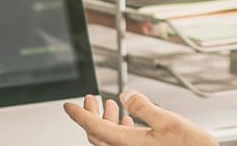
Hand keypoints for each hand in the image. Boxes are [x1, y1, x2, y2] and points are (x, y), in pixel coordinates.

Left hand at [61, 91, 215, 145]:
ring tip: (111, 105)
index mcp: (127, 144)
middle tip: (90, 98)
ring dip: (107, 121)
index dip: (79, 115)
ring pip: (109, 140)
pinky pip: (120, 145)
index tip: (68, 106)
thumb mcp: (169, 121)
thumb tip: (125, 95)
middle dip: (91, 114)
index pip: (94, 128)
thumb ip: (144, 107)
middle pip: (97, 135)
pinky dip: (119, 130)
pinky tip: (127, 120)